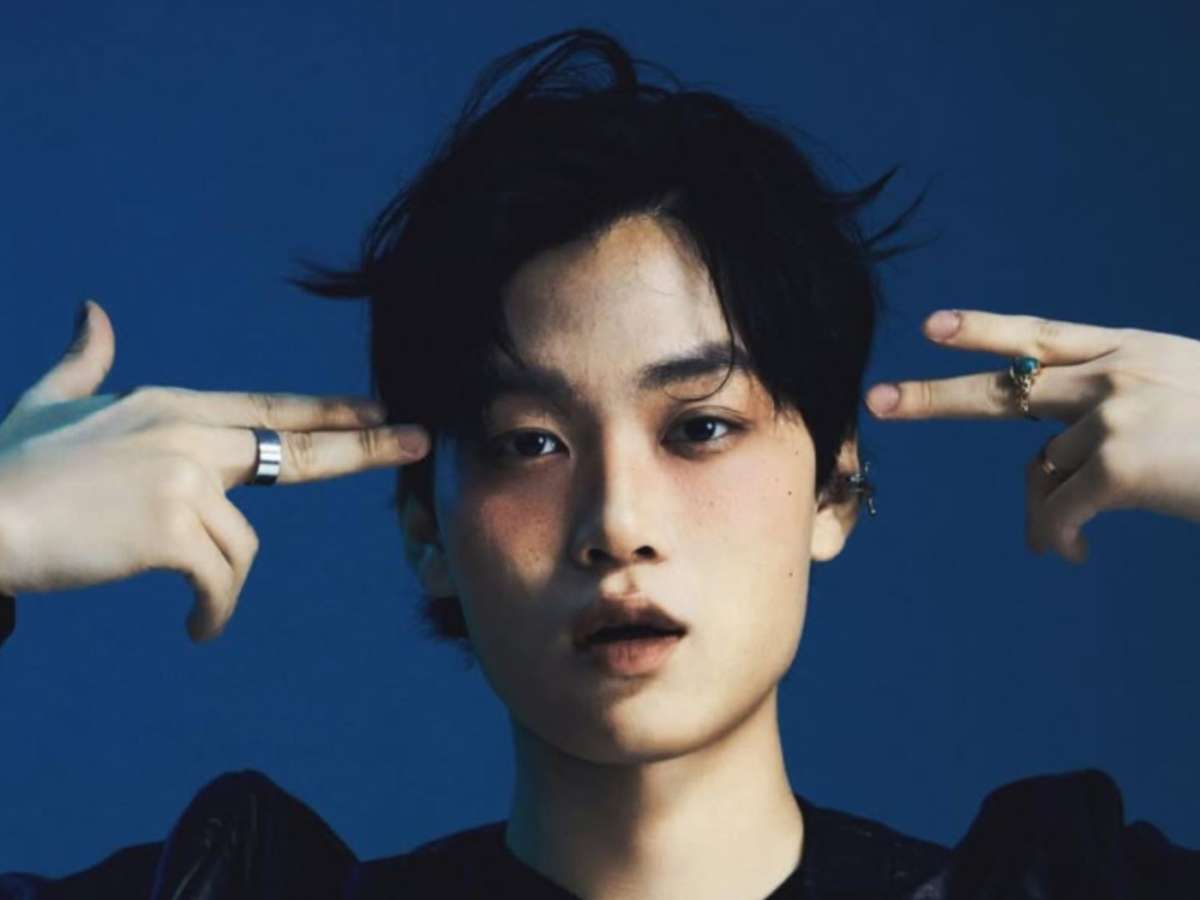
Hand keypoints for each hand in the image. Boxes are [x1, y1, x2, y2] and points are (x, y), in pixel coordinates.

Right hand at [0, 300, 430, 641]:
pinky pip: (220, 579)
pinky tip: (196, 629)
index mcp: (172, 407)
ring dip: (224, 586)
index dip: (330, 410)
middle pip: (297, 448)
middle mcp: (187, 433)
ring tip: (200, 611)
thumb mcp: (49, 404)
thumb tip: (91, 310)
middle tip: (419, 442)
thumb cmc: (9, 469)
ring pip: (244, 542)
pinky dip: (214, 611)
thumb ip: (82, 360)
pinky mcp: (168, 528)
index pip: (270, 409)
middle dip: (364, 446)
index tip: (380, 408)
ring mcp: (181, 478)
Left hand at [862, 309, 1199, 563]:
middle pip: (1004, 387)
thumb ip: (1110, 414)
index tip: (934, 326)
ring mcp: (1117, 414)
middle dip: (936, 397)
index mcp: (1135, 350)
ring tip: (1067, 538)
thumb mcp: (1182, 401)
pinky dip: (1055, 537)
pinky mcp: (1120, 464)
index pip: (1043, 334)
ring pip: (1041, 471)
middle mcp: (1118, 373)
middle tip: (879, 400)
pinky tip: (1069, 555)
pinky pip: (1055, 510)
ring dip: (1048, 510)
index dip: (985, 331)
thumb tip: (1042, 468)